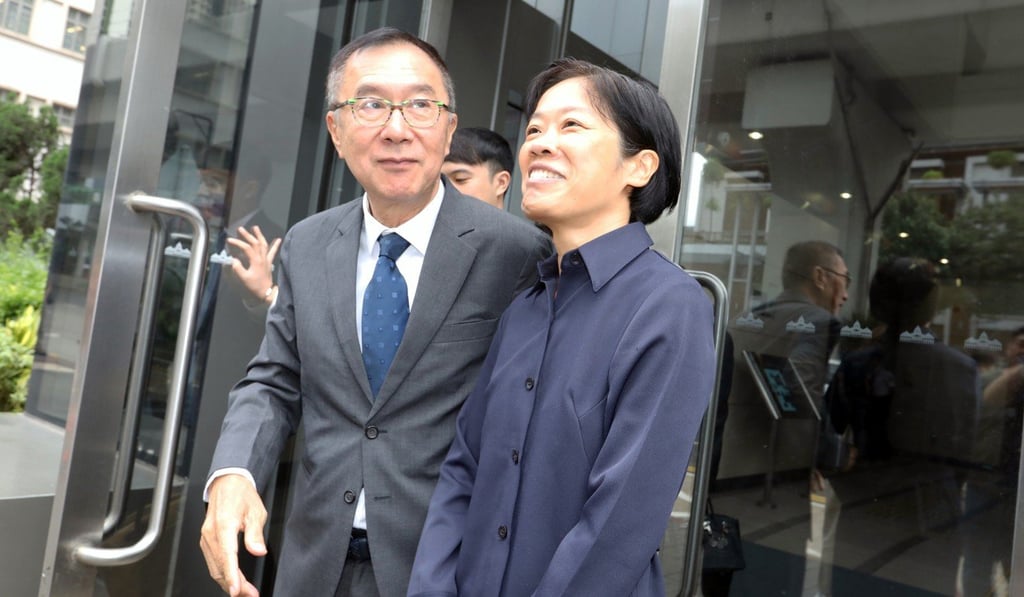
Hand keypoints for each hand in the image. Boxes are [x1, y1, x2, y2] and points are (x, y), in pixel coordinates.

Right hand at [200, 474, 267, 595]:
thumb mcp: (256, 511)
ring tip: (244, 592)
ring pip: (214, 567)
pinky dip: (222, 573)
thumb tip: (258, 550)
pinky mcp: (206, 540)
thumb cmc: (241, 494)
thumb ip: (255, 533)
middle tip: (250, 594)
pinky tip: (232, 580)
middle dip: (234, 584)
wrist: (227, 483)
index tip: (237, 590)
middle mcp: (211, 533)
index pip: (227, 556)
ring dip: (228, 581)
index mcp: (224, 525)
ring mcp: (206, 537)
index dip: (232, 576)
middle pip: (220, 566)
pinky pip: (212, 561)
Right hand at [227, 225, 280, 302]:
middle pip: (255, 243)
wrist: (266, 293)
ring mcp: (267, 259)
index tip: (229, 240)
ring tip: (255, 227)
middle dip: (247, 235)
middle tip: (240, 229)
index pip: (246, 248)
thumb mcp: (244, 278)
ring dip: (259, 235)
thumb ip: (238, 268)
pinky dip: (275, 245)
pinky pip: (273, 252)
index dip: (238, 243)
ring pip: (264, 244)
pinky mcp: (269, 262)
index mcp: (256, 261)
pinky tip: (279, 239)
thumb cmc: (254, 286)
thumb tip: (233, 260)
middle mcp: (262, 258)